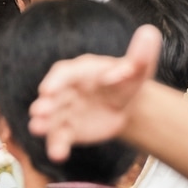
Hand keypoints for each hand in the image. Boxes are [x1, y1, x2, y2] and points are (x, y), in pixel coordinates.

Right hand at [30, 24, 160, 161]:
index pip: (64, 73)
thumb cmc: (129, 80)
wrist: (128, 104)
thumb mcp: (138, 67)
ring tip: (38, 129)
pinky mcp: (69, 129)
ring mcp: (67, 110)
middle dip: (44, 104)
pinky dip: (57, 145)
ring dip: (43, 124)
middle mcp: (68, 90)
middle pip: (52, 96)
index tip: (47, 90)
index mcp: (81, 71)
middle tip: (38, 112)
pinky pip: (61, 137)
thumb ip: (141, 54)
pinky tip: (58, 154)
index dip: (55, 81)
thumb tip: (150, 32)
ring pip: (51, 118)